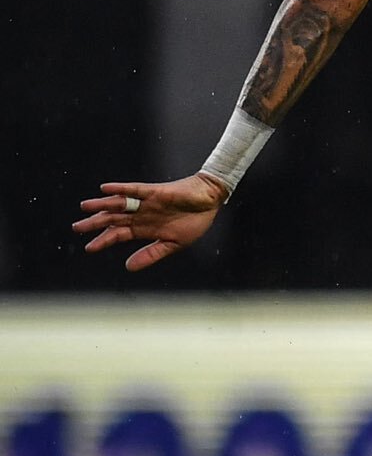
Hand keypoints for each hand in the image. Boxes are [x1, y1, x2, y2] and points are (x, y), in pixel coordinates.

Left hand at [74, 174, 227, 271]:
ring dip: (102, 205)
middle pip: (113, 219)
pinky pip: (133, 189)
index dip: (103, 241)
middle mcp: (141, 215)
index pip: (118, 235)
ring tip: (85, 207)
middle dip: (94, 224)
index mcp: (145, 229)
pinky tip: (105, 188)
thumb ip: (151, 254)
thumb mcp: (173, 244)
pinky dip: (119, 189)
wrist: (210, 201)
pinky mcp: (154, 192)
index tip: (89, 248)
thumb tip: (128, 267)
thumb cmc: (195, 221)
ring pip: (118, 204)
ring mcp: (146, 203)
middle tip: (76, 227)